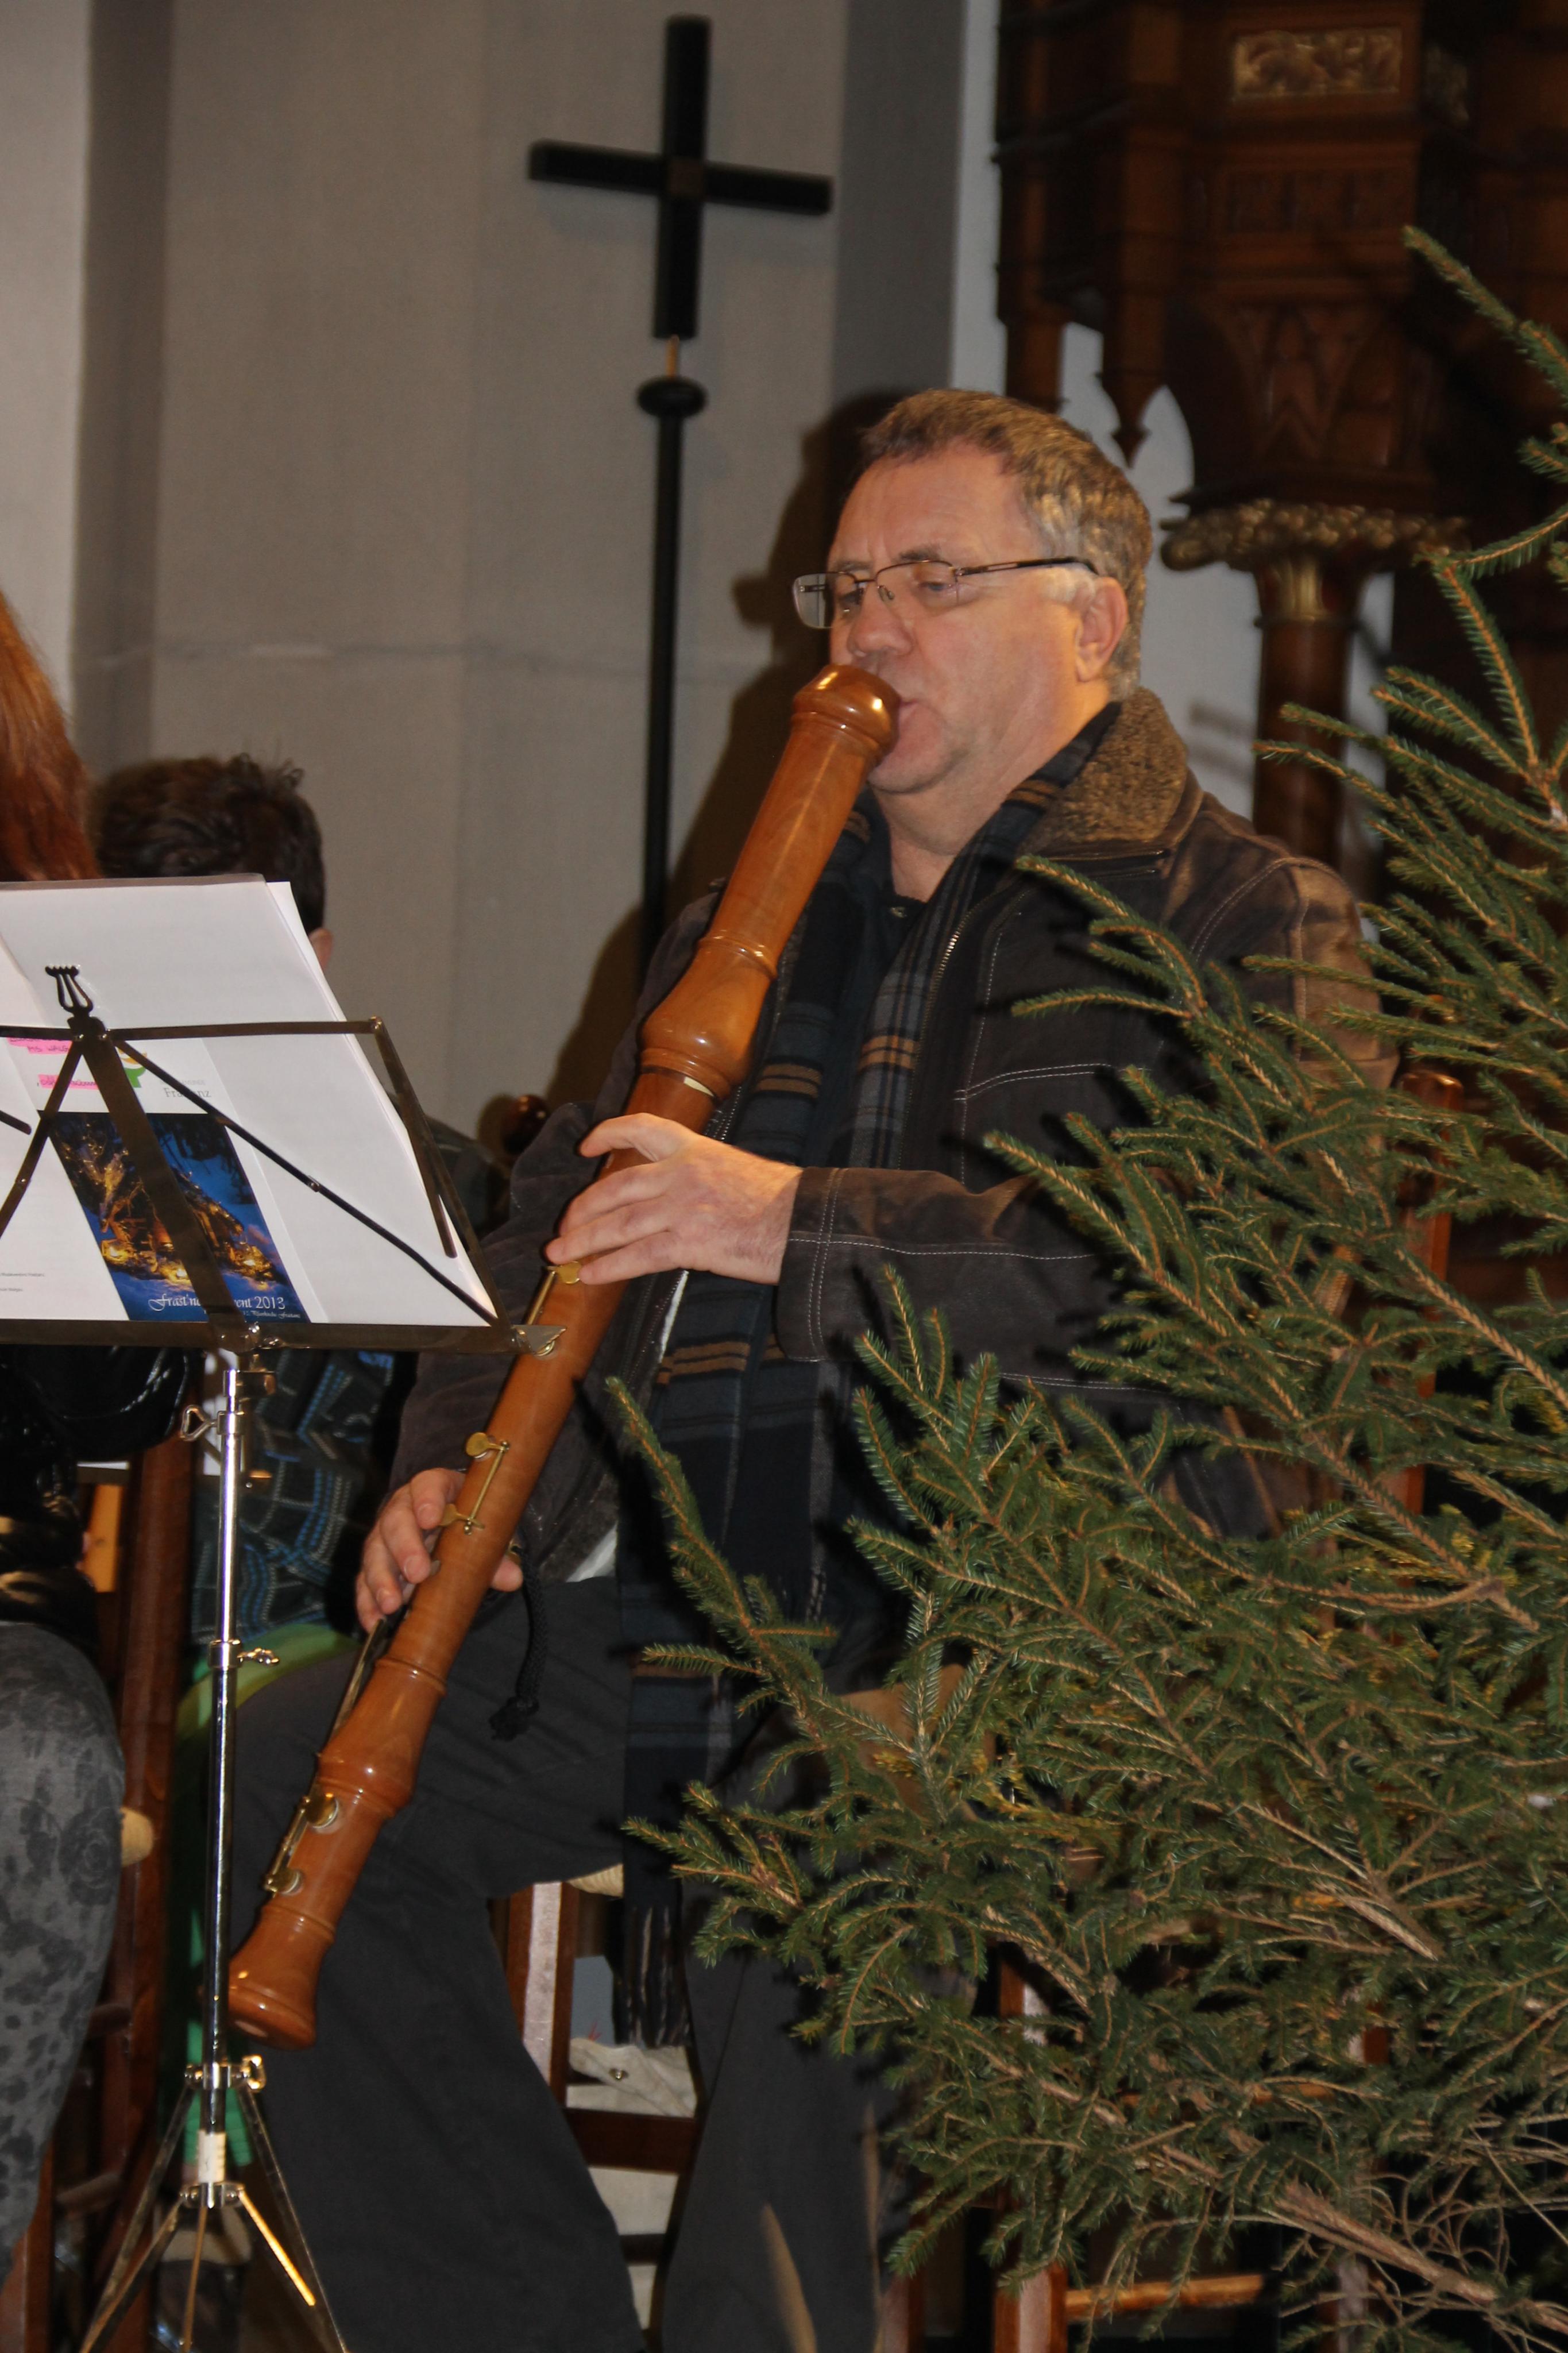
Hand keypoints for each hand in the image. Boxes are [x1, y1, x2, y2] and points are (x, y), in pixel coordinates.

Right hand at [356, 1466, 521, 1632]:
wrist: (451, 1531)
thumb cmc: (470, 1526)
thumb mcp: (487, 1534)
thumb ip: (497, 1555)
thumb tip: (512, 1577)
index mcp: (437, 1490)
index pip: (429, 1484)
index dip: (428, 1499)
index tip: (431, 1518)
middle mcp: (404, 1508)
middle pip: (396, 1520)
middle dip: (405, 1546)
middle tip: (418, 1572)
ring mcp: (385, 1536)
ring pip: (375, 1551)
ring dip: (381, 1579)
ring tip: (391, 1605)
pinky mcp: (374, 1564)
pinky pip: (364, 1581)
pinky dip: (367, 1603)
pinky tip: (374, 1622)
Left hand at [544, 1114, 800, 1285]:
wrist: (806, 1222)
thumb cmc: (781, 1202)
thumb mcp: (736, 1169)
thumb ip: (698, 1176)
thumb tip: (666, 1198)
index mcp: (695, 1149)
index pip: (643, 1129)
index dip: (609, 1134)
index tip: (586, 1147)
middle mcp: (683, 1172)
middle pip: (616, 1187)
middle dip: (583, 1209)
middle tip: (562, 1227)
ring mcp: (684, 1207)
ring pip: (619, 1223)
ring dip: (584, 1240)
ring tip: (560, 1254)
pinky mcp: (691, 1242)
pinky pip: (639, 1255)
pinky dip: (610, 1266)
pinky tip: (590, 1275)